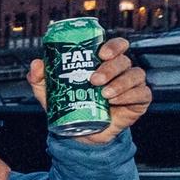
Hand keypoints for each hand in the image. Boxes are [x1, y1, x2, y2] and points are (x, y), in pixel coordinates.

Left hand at [27, 36, 153, 145]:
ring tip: (104, 93)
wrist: (79, 133)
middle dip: (110, 68)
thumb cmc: (69, 105)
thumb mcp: (50, 92)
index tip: (102, 53)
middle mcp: (120, 71)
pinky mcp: (139, 101)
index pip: (116, 46)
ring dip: (121, 82)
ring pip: (135, 75)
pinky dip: (130, 95)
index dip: (113, 46)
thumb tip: (37, 63)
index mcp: (103, 63)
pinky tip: (115, 101)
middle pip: (124, 60)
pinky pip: (142, 93)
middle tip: (94, 79)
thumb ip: (40, 78)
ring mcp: (131, 85)